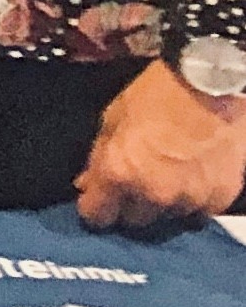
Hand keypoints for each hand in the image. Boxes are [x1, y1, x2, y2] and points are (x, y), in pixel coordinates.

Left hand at [76, 63, 245, 228]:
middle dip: (130, 207)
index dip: (96, 209)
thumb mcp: (112, 120)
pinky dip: (194, 202)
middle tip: (136, 187)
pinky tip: (193, 181)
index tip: (99, 201)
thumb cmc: (155, 96)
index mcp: (118, 174)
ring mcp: (189, 199)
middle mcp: (153, 194)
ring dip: (164, 206)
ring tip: (168, 181)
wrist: (209, 84)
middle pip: (134, 222)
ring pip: (169, 221)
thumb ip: (98, 158)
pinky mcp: (219, 198)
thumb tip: (86, 184)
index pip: (98, 217)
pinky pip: (200, 214)